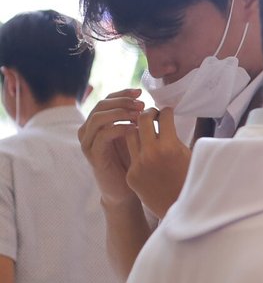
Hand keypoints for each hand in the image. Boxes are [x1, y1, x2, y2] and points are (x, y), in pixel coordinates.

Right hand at [78, 90, 143, 205]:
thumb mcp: (137, 137)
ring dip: (119, 113)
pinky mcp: (93, 155)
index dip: (122, 93)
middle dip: (122, 101)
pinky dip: (117, 129)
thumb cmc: (133, 163)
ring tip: (138, 114)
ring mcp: (89, 142)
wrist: (125, 191)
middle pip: (101, 105)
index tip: (140, 91)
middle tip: (141, 104)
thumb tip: (152, 104)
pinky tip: (132, 129)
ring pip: (98, 118)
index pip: (107, 100)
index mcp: (99, 123)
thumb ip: (138, 121)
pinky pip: (101, 136)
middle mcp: (90, 130)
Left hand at [124, 108, 191, 218]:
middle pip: (142, 121)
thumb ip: (176, 140)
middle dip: (149, 114)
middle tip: (153, 114)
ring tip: (146, 132)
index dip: (166, 111)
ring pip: (130, 135)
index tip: (167, 111)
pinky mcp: (131, 175)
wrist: (182, 210)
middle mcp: (150, 153)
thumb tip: (168, 125)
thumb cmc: (192, 182)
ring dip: (138, 130)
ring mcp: (138, 165)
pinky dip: (137, 150)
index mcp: (169, 147)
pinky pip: (130, 155)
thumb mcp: (190, 157)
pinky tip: (145, 154)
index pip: (163, 118)